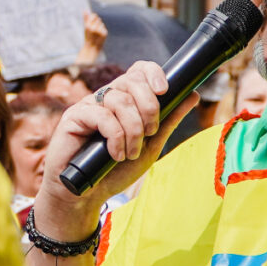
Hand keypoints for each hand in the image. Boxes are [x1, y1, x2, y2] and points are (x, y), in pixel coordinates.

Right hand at [32, 62, 199, 238]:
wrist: (88, 195)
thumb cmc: (115, 170)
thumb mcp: (150, 145)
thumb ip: (168, 120)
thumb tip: (192, 94)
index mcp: (125, 99)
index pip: (138, 70)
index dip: (153, 73)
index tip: (164, 90)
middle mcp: (107, 97)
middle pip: (132, 80)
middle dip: (149, 107)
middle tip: (150, 133)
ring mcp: (89, 105)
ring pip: (120, 100)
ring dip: (133, 130)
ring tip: (131, 153)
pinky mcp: (74, 116)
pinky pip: (101, 115)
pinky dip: (115, 137)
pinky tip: (115, 154)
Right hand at [76, 9, 108, 69]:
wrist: (91, 48)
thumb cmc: (88, 36)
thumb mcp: (85, 27)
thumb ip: (86, 18)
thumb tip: (85, 10)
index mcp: (88, 26)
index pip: (94, 15)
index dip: (94, 17)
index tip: (92, 22)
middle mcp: (94, 28)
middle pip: (98, 19)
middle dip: (96, 23)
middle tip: (94, 30)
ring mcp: (99, 31)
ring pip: (101, 24)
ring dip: (99, 27)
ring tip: (96, 33)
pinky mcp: (104, 33)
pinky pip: (104, 28)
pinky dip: (102, 31)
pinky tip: (99, 36)